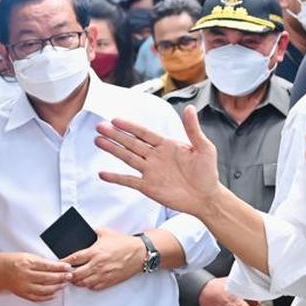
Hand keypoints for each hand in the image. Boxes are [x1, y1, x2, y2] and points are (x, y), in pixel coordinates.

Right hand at [6, 253, 72, 301]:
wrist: (0, 271)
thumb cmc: (14, 262)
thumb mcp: (28, 256)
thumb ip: (42, 262)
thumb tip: (57, 266)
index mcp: (27, 263)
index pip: (47, 266)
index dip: (59, 267)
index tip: (68, 267)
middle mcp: (25, 275)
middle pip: (47, 278)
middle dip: (60, 277)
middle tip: (69, 276)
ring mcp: (24, 286)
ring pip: (44, 289)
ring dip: (56, 287)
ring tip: (63, 284)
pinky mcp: (23, 294)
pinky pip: (38, 297)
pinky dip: (47, 296)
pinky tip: (54, 293)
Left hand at [65, 228, 144, 290]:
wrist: (139, 253)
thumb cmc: (122, 242)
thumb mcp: (105, 233)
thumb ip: (92, 232)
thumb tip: (82, 231)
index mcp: (94, 252)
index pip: (73, 259)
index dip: (63, 262)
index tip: (59, 263)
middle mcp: (97, 265)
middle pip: (75, 274)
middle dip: (68, 275)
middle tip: (64, 273)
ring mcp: (103, 275)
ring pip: (83, 283)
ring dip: (76, 281)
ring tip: (73, 278)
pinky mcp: (109, 281)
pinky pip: (93, 287)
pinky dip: (87, 285)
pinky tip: (86, 281)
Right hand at [96, 106, 225, 217]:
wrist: (206, 197)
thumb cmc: (207, 172)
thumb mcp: (204, 147)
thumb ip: (193, 129)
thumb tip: (190, 108)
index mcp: (166, 145)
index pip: (144, 133)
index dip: (130, 126)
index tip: (115, 120)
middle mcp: (155, 156)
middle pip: (131, 143)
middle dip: (115, 135)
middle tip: (100, 127)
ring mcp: (150, 171)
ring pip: (127, 158)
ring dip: (113, 149)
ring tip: (98, 141)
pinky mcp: (148, 187)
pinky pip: (128, 181)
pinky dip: (115, 177)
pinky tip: (103, 174)